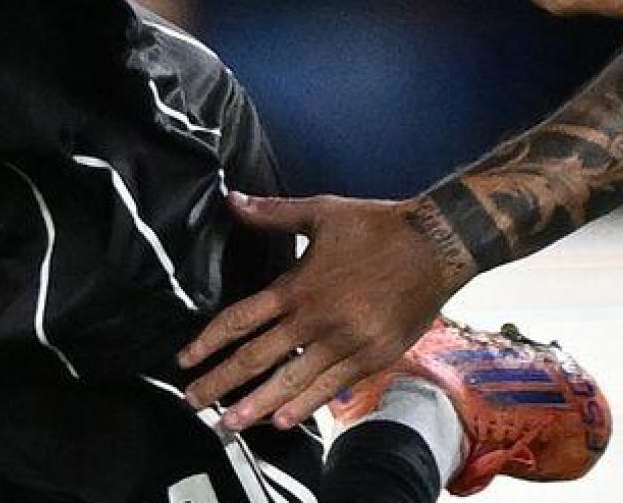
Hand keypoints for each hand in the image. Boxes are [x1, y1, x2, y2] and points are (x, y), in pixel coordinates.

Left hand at [176, 191, 470, 430]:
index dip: (209, 343)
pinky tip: (284, 420)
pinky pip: (332, 387)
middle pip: (257, 358)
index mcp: (297, 287)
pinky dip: (305, 405)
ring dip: (257, 405)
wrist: (437, 246)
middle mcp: (317, 321)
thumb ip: (272, 213)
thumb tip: (230, 199)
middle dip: (221, 382)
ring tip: (230, 423)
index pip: (240, 320)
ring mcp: (347, 344)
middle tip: (193, 402)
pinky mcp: (374, 357)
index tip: (185, 361)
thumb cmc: (376, 225)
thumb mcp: (320, 212)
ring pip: (292, 382)